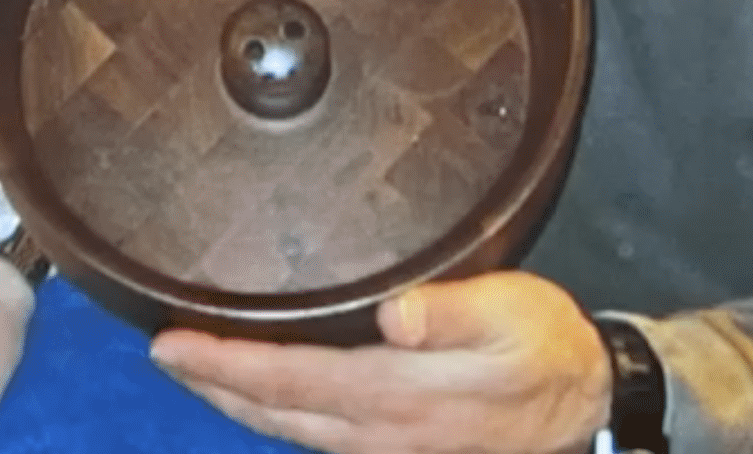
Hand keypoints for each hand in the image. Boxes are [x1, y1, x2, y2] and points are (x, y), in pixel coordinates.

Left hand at [149, 270, 608, 453]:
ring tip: (197, 372)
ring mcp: (387, 450)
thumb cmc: (547, 348)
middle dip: (213, 385)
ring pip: (292, 432)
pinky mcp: (399, 450)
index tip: (169, 344)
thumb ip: (450, 312)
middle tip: (163, 355)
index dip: (223, 363)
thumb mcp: (511, 314)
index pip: (288, 380)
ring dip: (239, 403)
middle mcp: (380, 433)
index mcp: (395, 395)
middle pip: (274, 414)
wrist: (589, 408)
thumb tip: (392, 314)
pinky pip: (319, 439)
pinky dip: (277, 416)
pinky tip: (266, 398)